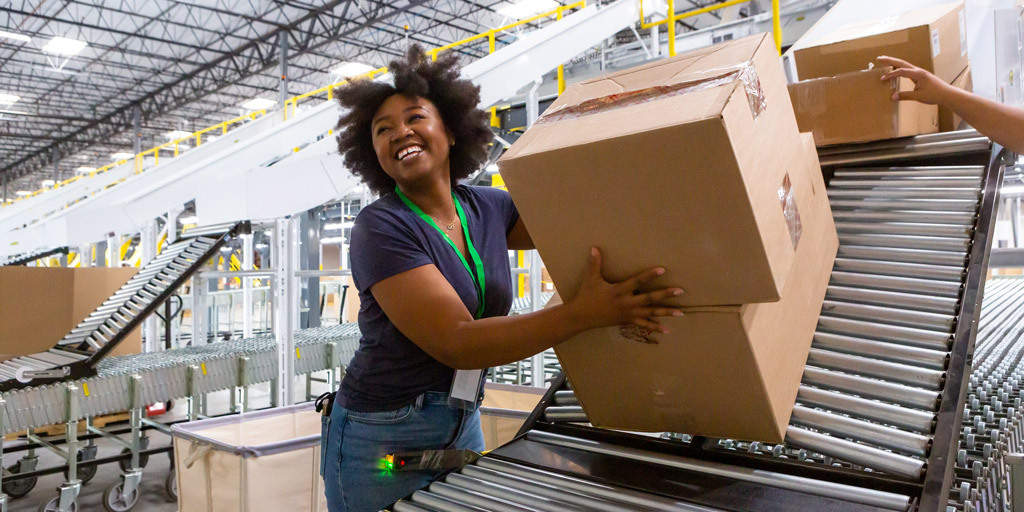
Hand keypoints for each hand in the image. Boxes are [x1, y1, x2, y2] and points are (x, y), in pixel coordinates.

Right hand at [565, 247, 683, 333]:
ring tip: (681, 312)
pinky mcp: (627, 321)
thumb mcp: (590, 279)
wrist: (581, 317)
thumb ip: (595, 263)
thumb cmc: (586, 296)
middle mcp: (626, 303)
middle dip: (665, 295)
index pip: (637, 281)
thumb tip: (594, 247)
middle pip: (648, 299)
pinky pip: (643, 324)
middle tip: (680, 290)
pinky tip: (667, 329)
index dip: (649, 275)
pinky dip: (655, 326)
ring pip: (650, 313)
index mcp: (618, 291)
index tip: (663, 270)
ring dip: (666, 312)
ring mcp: (628, 313)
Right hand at [876, 56, 953, 104]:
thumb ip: (905, 96)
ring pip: (904, 64)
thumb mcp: (919, 96)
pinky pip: (907, 69)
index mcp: (918, 74)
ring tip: (885, 61)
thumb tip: (892, 97)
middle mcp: (918, 71)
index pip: (901, 71)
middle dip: (890, 60)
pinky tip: (896, 70)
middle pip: (902, 63)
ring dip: (894, 62)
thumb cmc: (935, 94)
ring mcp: (919, 72)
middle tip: (879, 58)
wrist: (947, 94)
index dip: (891, 74)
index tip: (882, 79)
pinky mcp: (920, 75)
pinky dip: (899, 68)